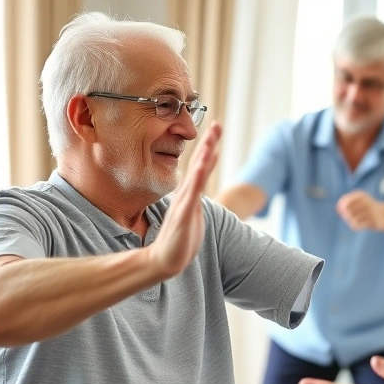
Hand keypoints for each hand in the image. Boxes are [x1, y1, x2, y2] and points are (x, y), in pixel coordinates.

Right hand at [147, 121, 220, 277]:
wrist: (166, 258)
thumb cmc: (180, 237)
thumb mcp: (193, 211)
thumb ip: (197, 194)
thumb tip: (202, 179)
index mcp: (190, 193)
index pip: (201, 165)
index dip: (209, 146)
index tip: (216, 127)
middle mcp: (186, 195)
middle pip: (199, 165)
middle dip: (208, 144)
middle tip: (217, 125)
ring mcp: (184, 205)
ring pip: (195, 178)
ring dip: (203, 159)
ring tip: (211, 142)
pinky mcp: (183, 216)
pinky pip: (190, 197)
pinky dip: (195, 182)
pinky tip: (199, 170)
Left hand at [336, 190, 383, 231]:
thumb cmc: (367, 208)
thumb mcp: (357, 203)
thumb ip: (345, 205)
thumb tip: (339, 209)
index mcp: (360, 195)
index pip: (344, 201)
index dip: (340, 207)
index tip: (342, 211)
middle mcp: (366, 201)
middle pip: (347, 211)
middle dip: (346, 215)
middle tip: (351, 216)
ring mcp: (370, 211)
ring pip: (352, 219)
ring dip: (351, 221)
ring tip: (357, 220)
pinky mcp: (373, 221)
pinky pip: (357, 225)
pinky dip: (355, 226)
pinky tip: (359, 225)